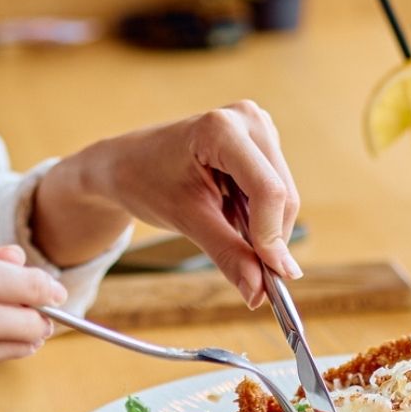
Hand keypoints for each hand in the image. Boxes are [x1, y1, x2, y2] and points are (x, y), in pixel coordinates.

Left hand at [40, 100, 301, 308]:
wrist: (126, 162)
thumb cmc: (145, 180)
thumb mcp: (185, 219)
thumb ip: (227, 254)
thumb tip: (259, 292)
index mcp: (222, 128)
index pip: (267, 190)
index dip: (272, 236)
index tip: (271, 278)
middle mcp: (248, 119)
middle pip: (282, 194)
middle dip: (270, 239)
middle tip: (254, 275)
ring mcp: (258, 127)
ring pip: (284, 196)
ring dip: (264, 227)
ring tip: (223, 225)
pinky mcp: (262, 141)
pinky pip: (276, 190)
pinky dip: (261, 215)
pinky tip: (231, 213)